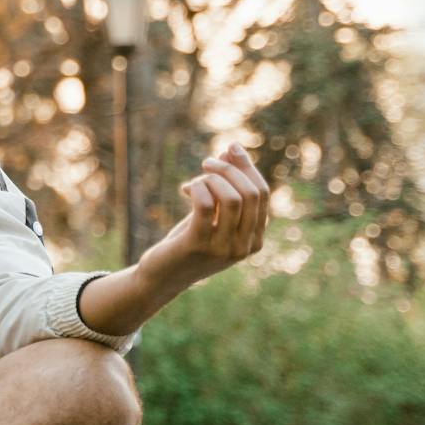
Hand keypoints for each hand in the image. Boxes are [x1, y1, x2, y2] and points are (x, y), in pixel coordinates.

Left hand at [139, 141, 271, 291]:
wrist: (162, 276)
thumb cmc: (189, 240)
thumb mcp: (213, 213)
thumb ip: (226, 185)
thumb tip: (232, 148)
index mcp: (255, 239)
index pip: (262, 193)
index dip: (246, 167)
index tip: (229, 148)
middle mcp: (245, 246)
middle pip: (251, 193)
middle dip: (229, 169)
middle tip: (206, 162)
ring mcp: (223, 248)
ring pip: (232, 198)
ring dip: (211, 178)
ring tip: (195, 180)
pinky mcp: (198, 246)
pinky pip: (205, 205)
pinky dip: (197, 187)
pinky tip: (186, 190)